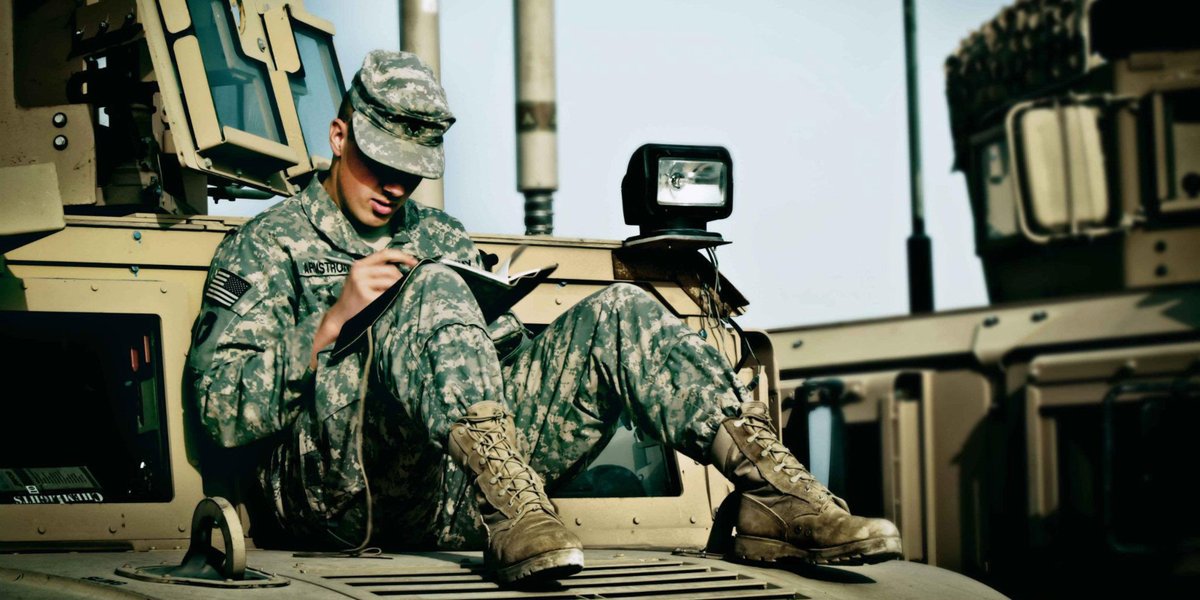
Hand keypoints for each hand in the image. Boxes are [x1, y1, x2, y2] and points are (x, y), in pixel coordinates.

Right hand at [311, 249, 417, 365]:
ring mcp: (361, 283)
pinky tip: (386, 301)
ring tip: (391, 295)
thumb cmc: (356, 296)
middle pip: (391, 270)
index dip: (402, 256)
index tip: (415, 262)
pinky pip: (387, 293)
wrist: (341, 314)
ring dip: (396, 288)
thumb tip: (405, 267)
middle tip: (401, 287)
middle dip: (400, 278)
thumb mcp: (362, 278)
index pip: (384, 254)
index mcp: (359, 265)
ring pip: (391, 281)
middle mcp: (359, 271)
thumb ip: (377, 270)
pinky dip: (391, 297)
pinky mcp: (365, 296)